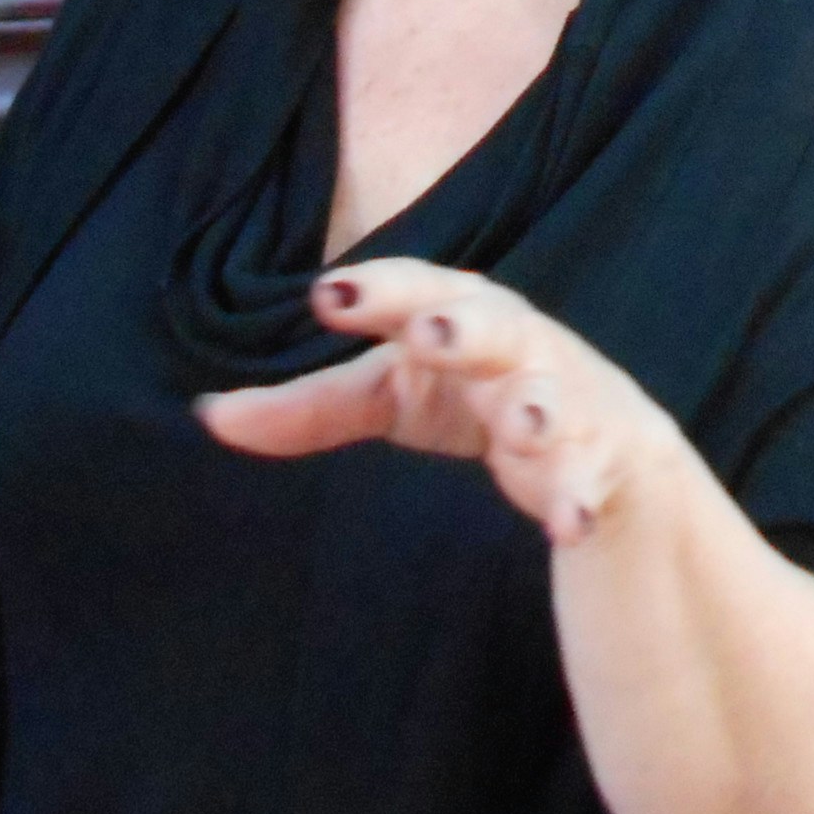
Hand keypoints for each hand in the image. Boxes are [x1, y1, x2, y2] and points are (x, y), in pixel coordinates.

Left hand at [197, 260, 668, 546]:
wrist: (605, 447)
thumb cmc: (481, 399)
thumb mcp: (398, 396)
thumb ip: (313, 406)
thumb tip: (207, 415)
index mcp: (462, 316)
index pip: (420, 290)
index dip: (381, 289)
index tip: (328, 296)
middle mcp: (520, 346)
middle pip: (496, 325)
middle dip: (465, 329)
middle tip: (429, 333)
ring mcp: (567, 401)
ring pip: (554, 400)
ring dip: (537, 411)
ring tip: (522, 429)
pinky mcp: (605, 457)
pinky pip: (592, 477)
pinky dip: (580, 499)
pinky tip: (568, 525)